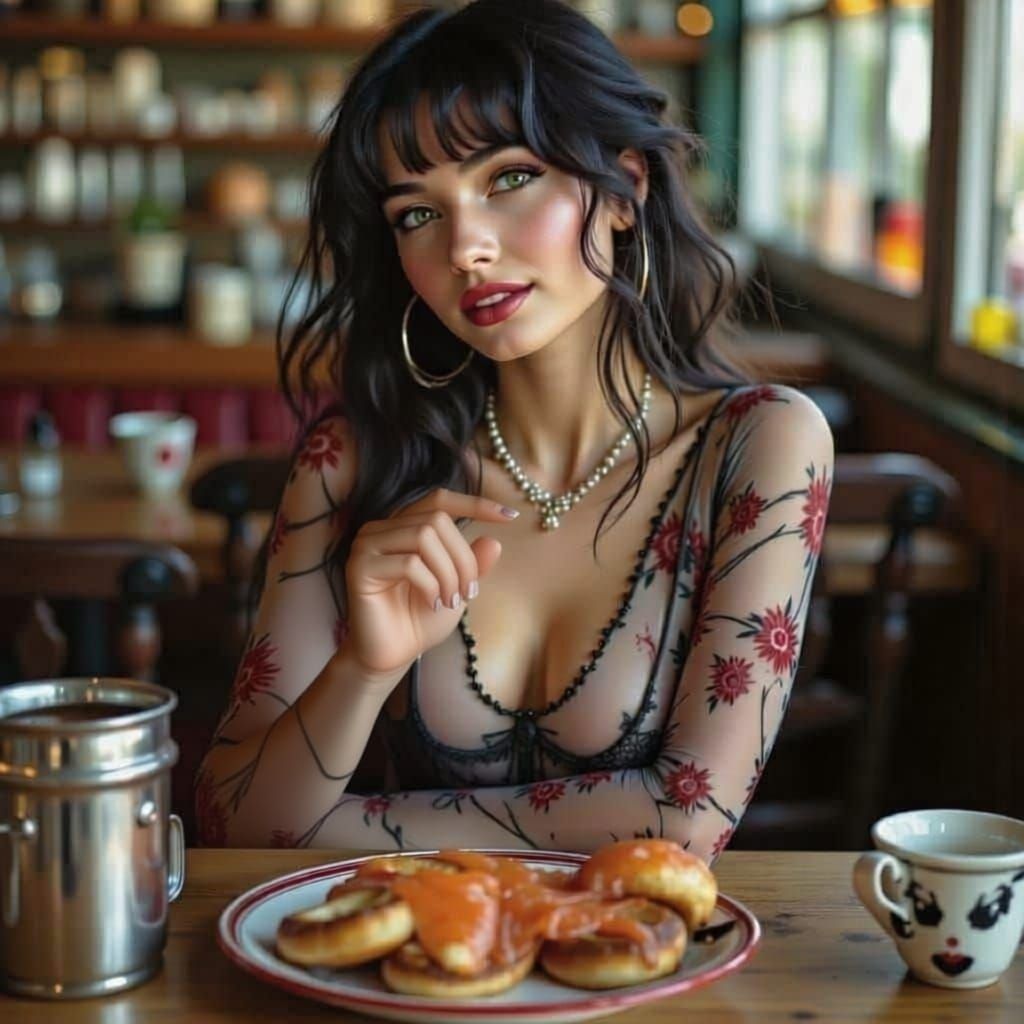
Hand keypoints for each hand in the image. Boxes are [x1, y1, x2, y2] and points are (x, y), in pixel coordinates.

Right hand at [339, 489, 518, 681]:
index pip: (439, 500)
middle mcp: (382, 528)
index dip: (474, 504)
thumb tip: (494, 542)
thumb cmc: (421, 619)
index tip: (510, 516)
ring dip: (448, 572)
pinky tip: (432, 603)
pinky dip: (431, 585)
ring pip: (423, 536)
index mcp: (404, 526)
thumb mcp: (457, 587)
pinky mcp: (359, 567)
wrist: (393, 655)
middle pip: (437, 520)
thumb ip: (473, 564)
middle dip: (463, 558)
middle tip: (468, 592)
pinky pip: (409, 563)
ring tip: (451, 600)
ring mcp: (367, 545)